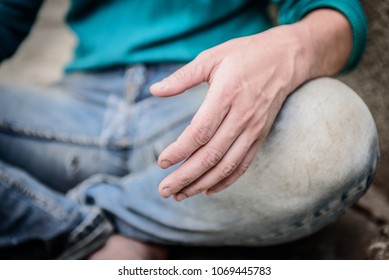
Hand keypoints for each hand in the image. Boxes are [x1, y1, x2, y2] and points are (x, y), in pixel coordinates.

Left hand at [150, 10, 351, 200]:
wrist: (286, 58)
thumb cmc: (245, 55)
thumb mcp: (212, 57)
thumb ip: (182, 77)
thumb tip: (154, 90)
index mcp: (226, 95)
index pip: (200, 132)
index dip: (180, 151)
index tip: (161, 162)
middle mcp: (242, 117)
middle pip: (211, 155)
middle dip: (185, 176)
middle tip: (164, 190)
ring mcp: (253, 129)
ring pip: (226, 165)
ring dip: (202, 183)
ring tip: (180, 194)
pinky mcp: (260, 136)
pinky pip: (243, 164)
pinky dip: (226, 180)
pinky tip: (208, 190)